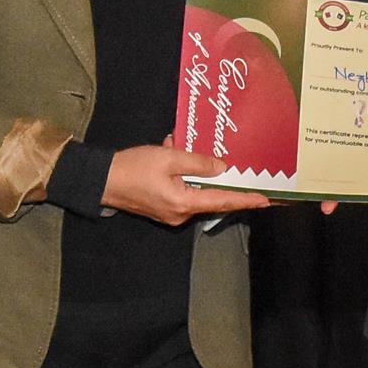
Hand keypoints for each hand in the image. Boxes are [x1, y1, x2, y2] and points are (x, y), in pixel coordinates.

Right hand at [102, 143, 271, 225]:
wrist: (100, 179)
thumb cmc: (133, 168)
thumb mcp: (169, 158)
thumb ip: (199, 163)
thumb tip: (223, 167)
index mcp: (184, 203)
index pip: (223, 202)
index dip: (246, 200)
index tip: (267, 200)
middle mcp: (180, 214)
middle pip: (213, 199)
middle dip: (229, 185)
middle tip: (254, 179)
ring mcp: (171, 213)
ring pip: (197, 192)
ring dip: (203, 174)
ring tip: (209, 157)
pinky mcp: (162, 207)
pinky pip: (183, 190)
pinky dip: (186, 175)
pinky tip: (179, 153)